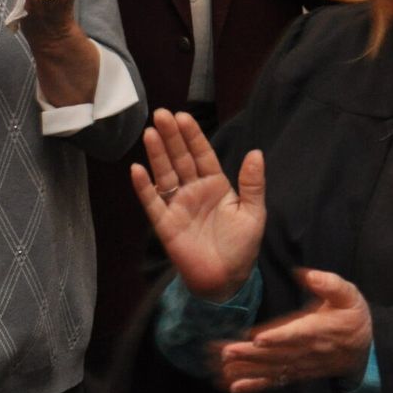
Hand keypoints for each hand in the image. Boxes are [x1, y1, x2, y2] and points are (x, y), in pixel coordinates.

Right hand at [130, 109, 265, 302]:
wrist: (226, 279)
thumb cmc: (242, 246)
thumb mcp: (254, 212)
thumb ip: (253, 183)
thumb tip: (256, 152)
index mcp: (217, 185)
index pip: (203, 154)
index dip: (193, 136)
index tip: (183, 116)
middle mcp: (194, 191)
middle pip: (181, 158)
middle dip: (171, 137)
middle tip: (161, 113)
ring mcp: (178, 206)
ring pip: (165, 174)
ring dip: (157, 154)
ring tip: (150, 132)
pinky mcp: (165, 224)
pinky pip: (152, 202)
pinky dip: (144, 187)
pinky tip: (137, 169)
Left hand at [216, 268, 372, 392]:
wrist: (364, 349)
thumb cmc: (353, 317)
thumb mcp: (349, 294)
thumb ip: (329, 284)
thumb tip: (305, 273)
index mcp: (319, 328)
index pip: (296, 334)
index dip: (278, 337)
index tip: (258, 338)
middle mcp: (307, 350)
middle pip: (276, 353)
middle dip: (250, 354)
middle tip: (227, 351)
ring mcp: (300, 364)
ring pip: (271, 368)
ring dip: (246, 369)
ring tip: (223, 366)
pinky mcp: (295, 373)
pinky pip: (274, 381)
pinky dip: (254, 385)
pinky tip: (235, 387)